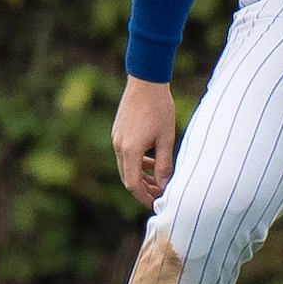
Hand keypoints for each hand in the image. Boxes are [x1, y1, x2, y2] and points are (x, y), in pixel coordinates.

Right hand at [112, 76, 177, 207]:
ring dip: (140, 175)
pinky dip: (137, 162)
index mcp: (130, 150)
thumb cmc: (159, 107)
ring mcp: (116, 138)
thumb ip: (164, 164)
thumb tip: (164, 186)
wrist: (146, 80)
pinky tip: (152, 160)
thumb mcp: (166, 138)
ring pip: (126, 166)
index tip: (157, 203)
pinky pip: (125, 154)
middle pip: (127, 178)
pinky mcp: (118, 132)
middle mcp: (118, 146)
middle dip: (143, 189)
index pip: (133, 184)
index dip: (145, 197)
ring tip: (158, 178)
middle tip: (160, 194)